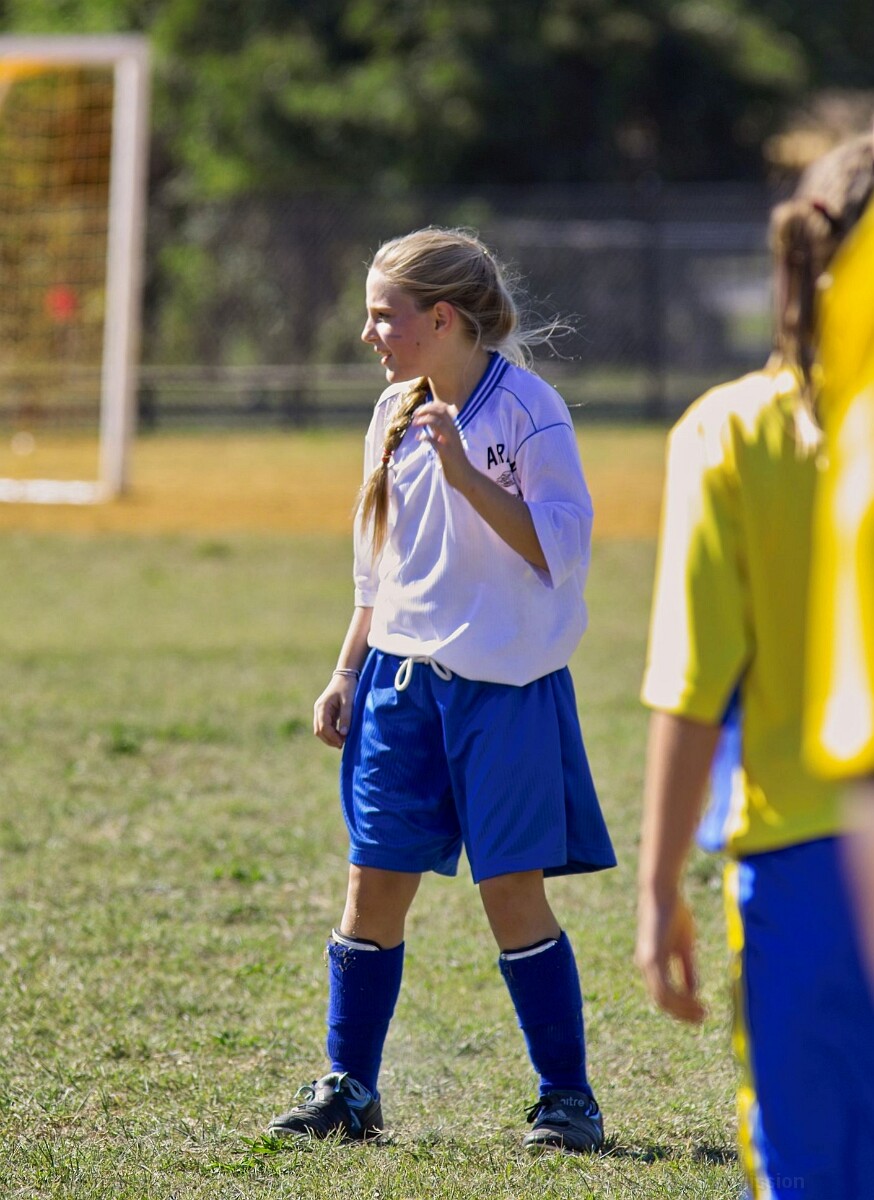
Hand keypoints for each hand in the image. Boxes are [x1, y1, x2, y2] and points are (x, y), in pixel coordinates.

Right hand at [313, 674, 356, 748]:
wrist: (345, 676)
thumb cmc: (347, 688)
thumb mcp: (348, 702)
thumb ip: (346, 717)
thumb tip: (344, 734)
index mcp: (322, 707)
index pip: (323, 727)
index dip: (331, 737)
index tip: (342, 742)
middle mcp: (318, 710)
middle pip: (319, 731)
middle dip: (329, 740)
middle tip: (342, 744)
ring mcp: (320, 711)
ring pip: (320, 730)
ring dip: (329, 737)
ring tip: (342, 741)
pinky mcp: (325, 713)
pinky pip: (325, 726)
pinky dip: (331, 733)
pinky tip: (341, 736)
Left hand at [412, 401, 472, 490]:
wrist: (464, 475)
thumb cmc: (453, 459)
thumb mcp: (446, 441)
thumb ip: (438, 431)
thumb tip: (426, 421)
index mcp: (453, 428)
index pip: (443, 408)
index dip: (429, 406)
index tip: (419, 411)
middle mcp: (453, 431)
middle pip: (440, 411)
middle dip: (425, 410)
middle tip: (415, 414)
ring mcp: (450, 441)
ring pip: (437, 422)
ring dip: (423, 420)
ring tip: (414, 424)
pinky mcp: (446, 452)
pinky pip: (434, 440)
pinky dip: (424, 437)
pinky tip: (418, 438)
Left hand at [635, 890, 706, 1023]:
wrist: (663, 892)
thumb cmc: (674, 913)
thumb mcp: (684, 945)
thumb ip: (687, 968)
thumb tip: (694, 992)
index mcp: (652, 963)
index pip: (664, 995)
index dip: (681, 1008)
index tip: (701, 1013)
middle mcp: (646, 966)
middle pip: (662, 1002)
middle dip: (683, 1013)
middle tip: (703, 1019)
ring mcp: (647, 963)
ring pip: (663, 999)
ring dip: (684, 1009)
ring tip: (703, 1013)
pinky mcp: (652, 958)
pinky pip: (665, 987)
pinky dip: (680, 998)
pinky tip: (696, 1000)